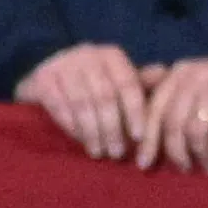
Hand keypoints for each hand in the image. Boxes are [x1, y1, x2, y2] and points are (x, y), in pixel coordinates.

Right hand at [15, 39, 158, 163]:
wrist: (47, 69)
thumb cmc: (90, 80)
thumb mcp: (116, 79)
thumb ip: (139, 82)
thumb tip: (164, 73)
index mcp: (111, 55)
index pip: (128, 84)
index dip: (135, 112)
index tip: (139, 138)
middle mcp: (88, 54)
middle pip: (105, 97)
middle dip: (113, 128)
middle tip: (117, 153)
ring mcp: (63, 65)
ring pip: (83, 104)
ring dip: (92, 133)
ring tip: (99, 153)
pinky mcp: (43, 78)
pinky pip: (60, 106)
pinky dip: (71, 126)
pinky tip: (79, 141)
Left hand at [134, 52, 207, 173]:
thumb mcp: (196, 86)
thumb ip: (171, 102)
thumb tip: (137, 138)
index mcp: (179, 73)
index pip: (154, 110)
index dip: (148, 140)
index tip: (143, 165)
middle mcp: (195, 75)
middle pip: (173, 123)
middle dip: (174, 152)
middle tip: (182, 169)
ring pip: (195, 130)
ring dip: (197, 155)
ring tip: (202, 167)